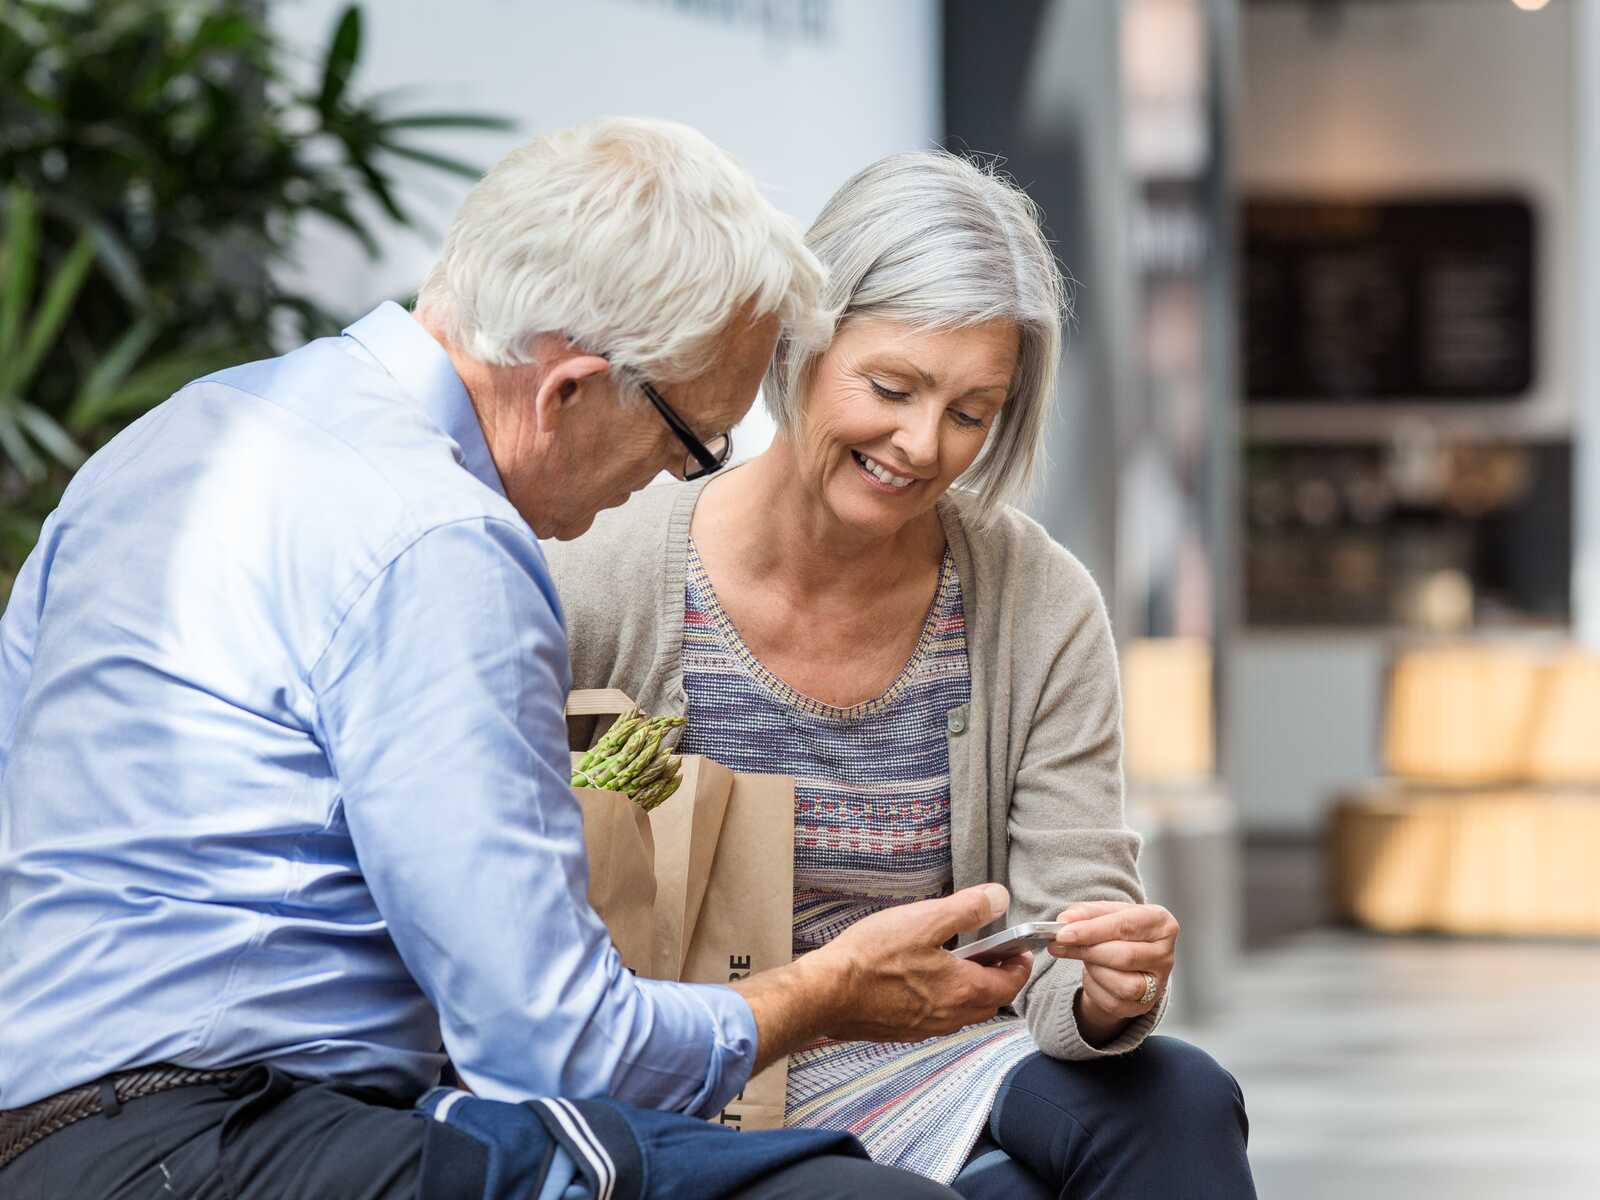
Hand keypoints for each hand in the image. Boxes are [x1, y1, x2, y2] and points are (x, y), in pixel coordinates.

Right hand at [800, 883, 1032, 1043]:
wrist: (826, 994)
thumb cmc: (873, 956)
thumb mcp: (924, 919)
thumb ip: (967, 909)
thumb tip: (999, 898)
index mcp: (962, 989)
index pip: (1009, 985)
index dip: (1020, 967)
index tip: (1021, 952)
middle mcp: (949, 1016)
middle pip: (990, 1003)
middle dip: (999, 980)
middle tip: (994, 957)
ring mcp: (925, 1028)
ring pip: (964, 1013)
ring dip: (972, 992)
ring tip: (961, 965)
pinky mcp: (902, 1031)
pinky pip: (937, 1019)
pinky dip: (946, 1002)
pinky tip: (926, 982)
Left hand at [1048, 901, 1177, 1031]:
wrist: (1127, 959)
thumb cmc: (1119, 932)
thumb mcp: (1105, 914)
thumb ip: (1086, 913)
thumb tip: (1066, 920)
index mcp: (1161, 923)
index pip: (1125, 925)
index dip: (1092, 930)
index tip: (1064, 932)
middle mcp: (1165, 953)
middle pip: (1123, 956)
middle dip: (1086, 950)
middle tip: (1060, 943)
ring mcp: (1158, 982)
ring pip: (1121, 983)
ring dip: (1094, 969)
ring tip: (1085, 957)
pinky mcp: (1144, 1005)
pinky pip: (1113, 1001)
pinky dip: (1095, 986)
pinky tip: (1093, 974)